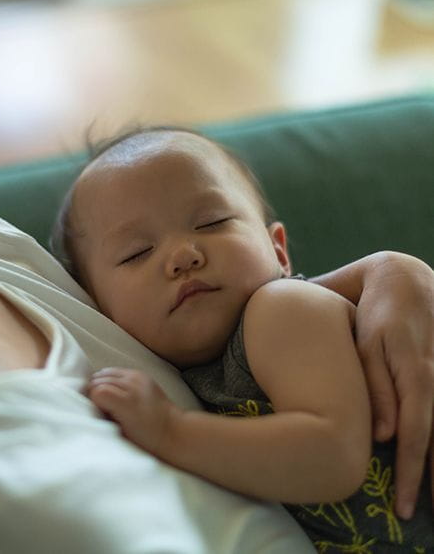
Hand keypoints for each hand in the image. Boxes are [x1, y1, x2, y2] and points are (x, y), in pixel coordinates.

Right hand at [87, 368, 173, 455]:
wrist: (172, 431)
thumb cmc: (145, 438)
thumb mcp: (120, 432)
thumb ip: (104, 415)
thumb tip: (91, 405)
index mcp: (126, 403)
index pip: (96, 391)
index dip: (92, 402)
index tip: (98, 412)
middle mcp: (132, 386)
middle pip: (99, 380)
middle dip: (95, 391)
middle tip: (100, 406)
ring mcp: (138, 377)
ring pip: (106, 372)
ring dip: (102, 383)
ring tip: (106, 397)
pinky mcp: (141, 374)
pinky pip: (117, 371)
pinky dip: (111, 378)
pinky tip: (114, 389)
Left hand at [354, 252, 433, 518]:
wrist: (403, 275)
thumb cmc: (370, 305)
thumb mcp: (361, 333)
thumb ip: (369, 378)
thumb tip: (382, 433)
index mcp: (409, 364)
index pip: (413, 429)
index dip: (409, 467)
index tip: (402, 500)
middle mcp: (433, 372)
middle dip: (426, 475)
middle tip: (411, 512)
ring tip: (432, 499)